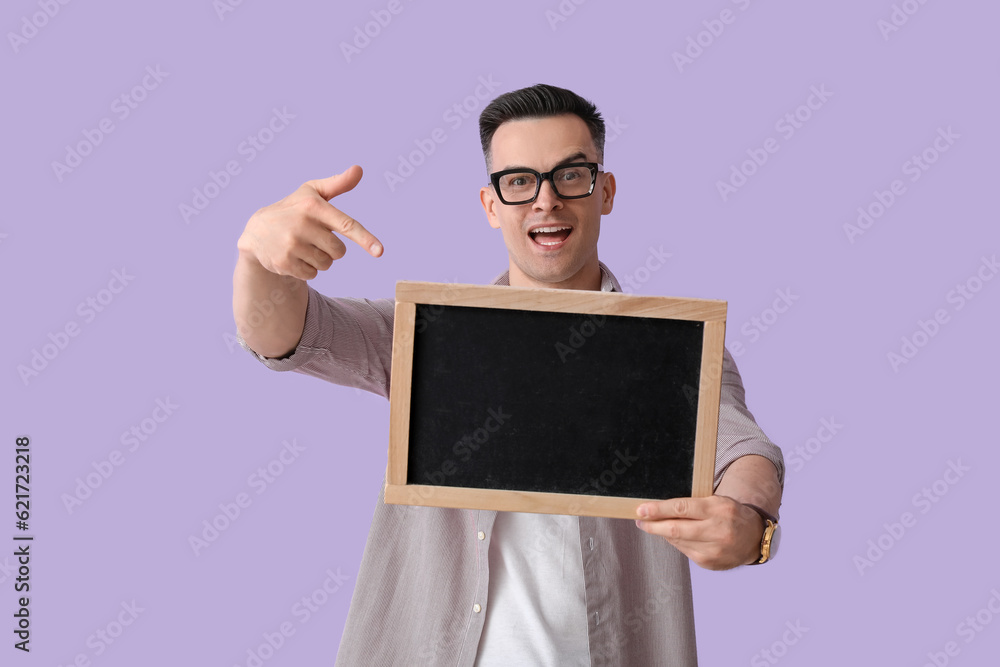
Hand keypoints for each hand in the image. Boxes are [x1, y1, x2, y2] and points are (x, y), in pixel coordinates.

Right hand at [237, 165, 382, 279]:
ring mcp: (292, 245)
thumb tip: (359, 169)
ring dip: (320, 260)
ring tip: (303, 247)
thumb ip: (337, 183)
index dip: (365, 239)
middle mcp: (302, 225)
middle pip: (339, 251)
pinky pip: (312, 274)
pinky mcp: (284, 262)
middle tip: (314, 238)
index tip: (379, 251)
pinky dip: (308, 269)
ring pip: (326, 264)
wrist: (256, 231)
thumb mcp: (311, 193)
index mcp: (313, 206)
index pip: (346, 225)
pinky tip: (294, 257)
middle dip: (332, 249)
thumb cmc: (293, 209)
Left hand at [634, 495, 762, 570]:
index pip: (681, 508)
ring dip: (662, 533)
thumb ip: (692, 505)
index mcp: (718, 509)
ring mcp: (714, 550)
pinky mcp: (710, 563)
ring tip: (654, 525)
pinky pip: (684, 551)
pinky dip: (676, 542)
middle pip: (676, 528)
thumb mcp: (715, 501)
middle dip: (653, 525)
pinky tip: (674, 536)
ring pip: (677, 541)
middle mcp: (717, 531)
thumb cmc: (730, 514)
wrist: (754, 537)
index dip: (658, 509)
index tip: (641, 509)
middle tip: (640, 520)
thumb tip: (659, 509)